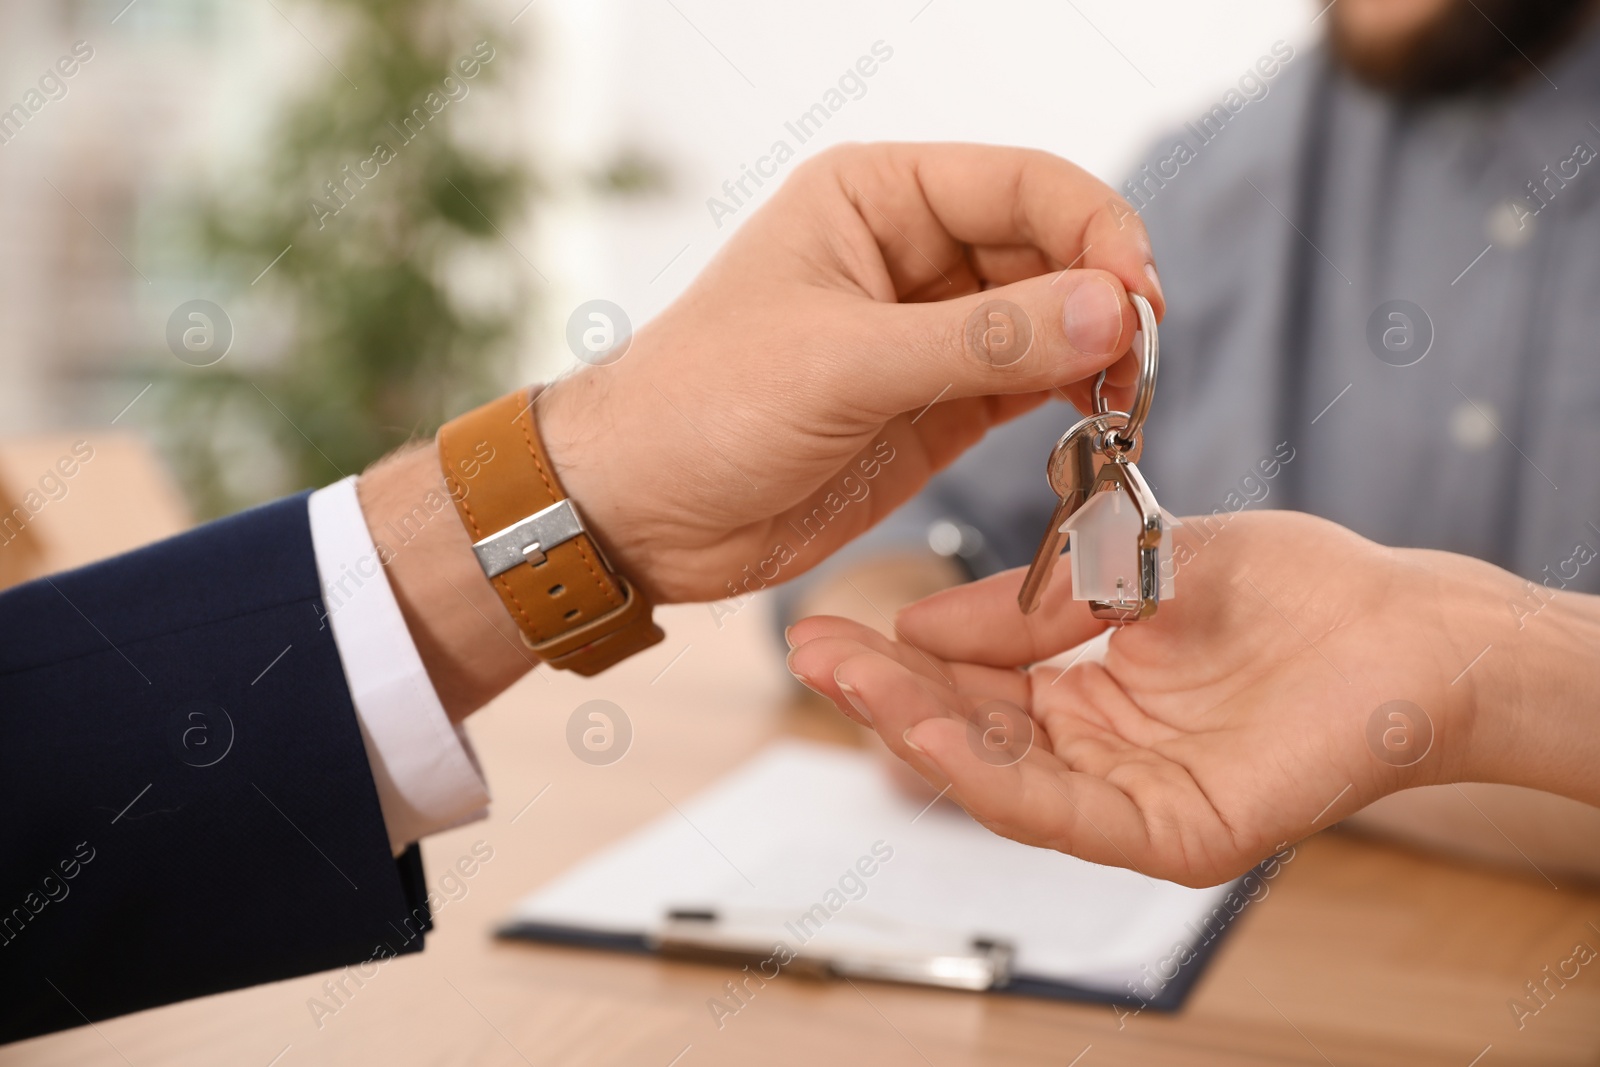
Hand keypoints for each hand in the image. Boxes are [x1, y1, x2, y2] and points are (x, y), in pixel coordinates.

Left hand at [537, 143, 1163, 602]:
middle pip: (1051, 252)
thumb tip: (1112, 310)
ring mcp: (929, 335)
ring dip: (1096, 356)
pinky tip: (1096, 423)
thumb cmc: (703, 409)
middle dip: (1104, 300)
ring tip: (1124, 402)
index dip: (1095, 231)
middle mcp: (911, 256)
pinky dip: (1071, 402)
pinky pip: (1029, 388)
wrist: (641, 513)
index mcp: (876, 199)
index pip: (1023, 186)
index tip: (1138, 298)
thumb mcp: (843, 364)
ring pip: (1051, 324)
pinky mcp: (938, 408)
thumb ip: (983, 341)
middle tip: (1138, 366)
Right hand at [786, 511, 1599, 886]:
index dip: (899, 662)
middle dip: (887, 699)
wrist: (1405, 621)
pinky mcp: (1174, 836)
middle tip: (813, 652)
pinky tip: (928, 721)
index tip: (831, 623)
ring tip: (850, 680)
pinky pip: (1062, 812)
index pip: (972, 690)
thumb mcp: (1124, 571)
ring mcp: (1134, 802)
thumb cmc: (1289, 591)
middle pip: (970, 740)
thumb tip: (917, 622)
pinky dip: (987, 770)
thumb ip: (1026, 606)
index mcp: (1088, 699)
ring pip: (1000, 781)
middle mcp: (1101, 758)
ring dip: (918, 732)